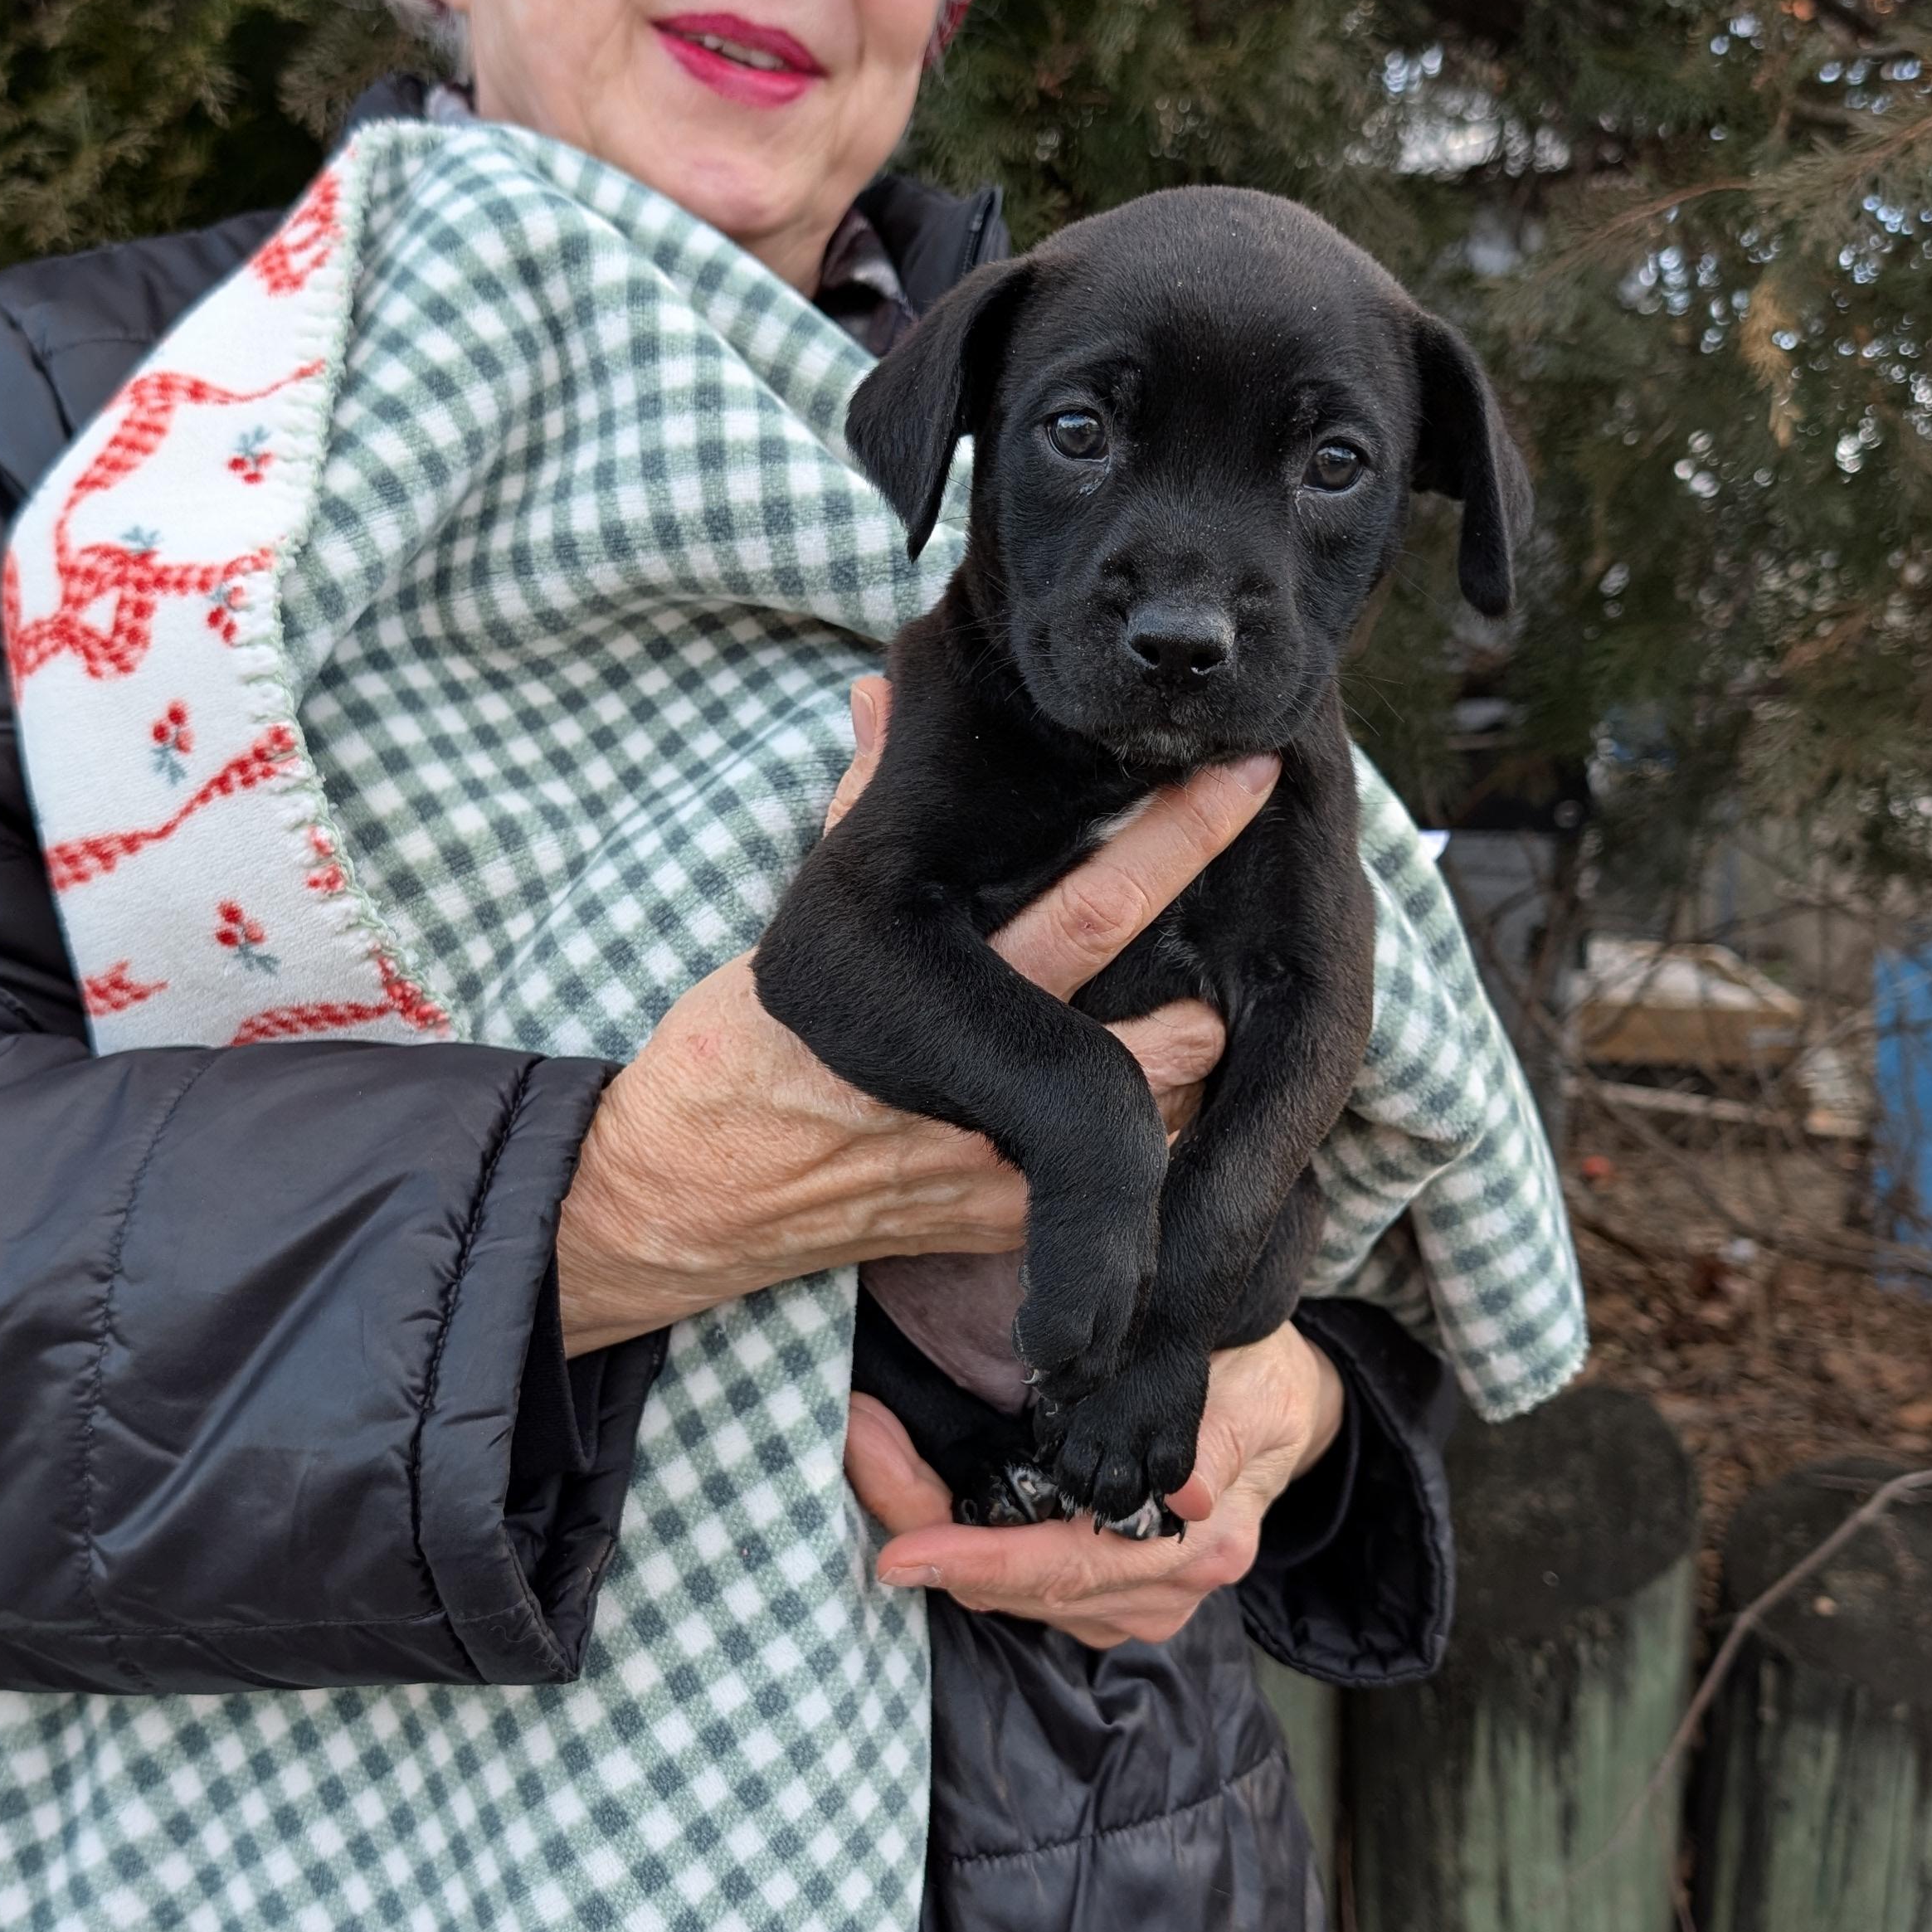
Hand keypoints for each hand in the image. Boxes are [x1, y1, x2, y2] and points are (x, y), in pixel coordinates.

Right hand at [556, 679, 1272, 1350]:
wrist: (684, 1193)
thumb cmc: (740, 1052)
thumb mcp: (802, 922)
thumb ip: (857, 812)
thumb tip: (877, 701)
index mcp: (946, 990)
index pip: (1099, 902)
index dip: (1184, 837)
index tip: (1246, 779)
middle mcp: (990, 1088)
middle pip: (1171, 1036)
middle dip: (1213, 990)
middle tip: (1228, 944)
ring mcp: (1004, 1170)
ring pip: (1160, 1120)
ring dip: (1181, 1073)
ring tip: (1177, 1029)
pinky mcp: (1001, 1230)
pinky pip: (1110, 1189)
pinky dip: (1131, 1146)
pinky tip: (1122, 1114)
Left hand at [845, 1324, 1346, 1647]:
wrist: (1283, 1412)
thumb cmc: (1261, 1383)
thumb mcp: (1253, 1389)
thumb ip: (1217, 1437)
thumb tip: (1192, 1496)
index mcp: (1194, 1547)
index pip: (1065, 1569)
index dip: (978, 1563)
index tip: (899, 1552)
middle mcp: (1153, 1592)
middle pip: (1011, 1586)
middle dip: (920, 1523)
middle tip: (855, 1440)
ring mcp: (1122, 1602)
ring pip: (998, 1589)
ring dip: (924, 1523)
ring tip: (865, 1437)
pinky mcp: (1095, 1594)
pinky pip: (1007, 1579)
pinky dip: (951, 1534)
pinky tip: (903, 1475)